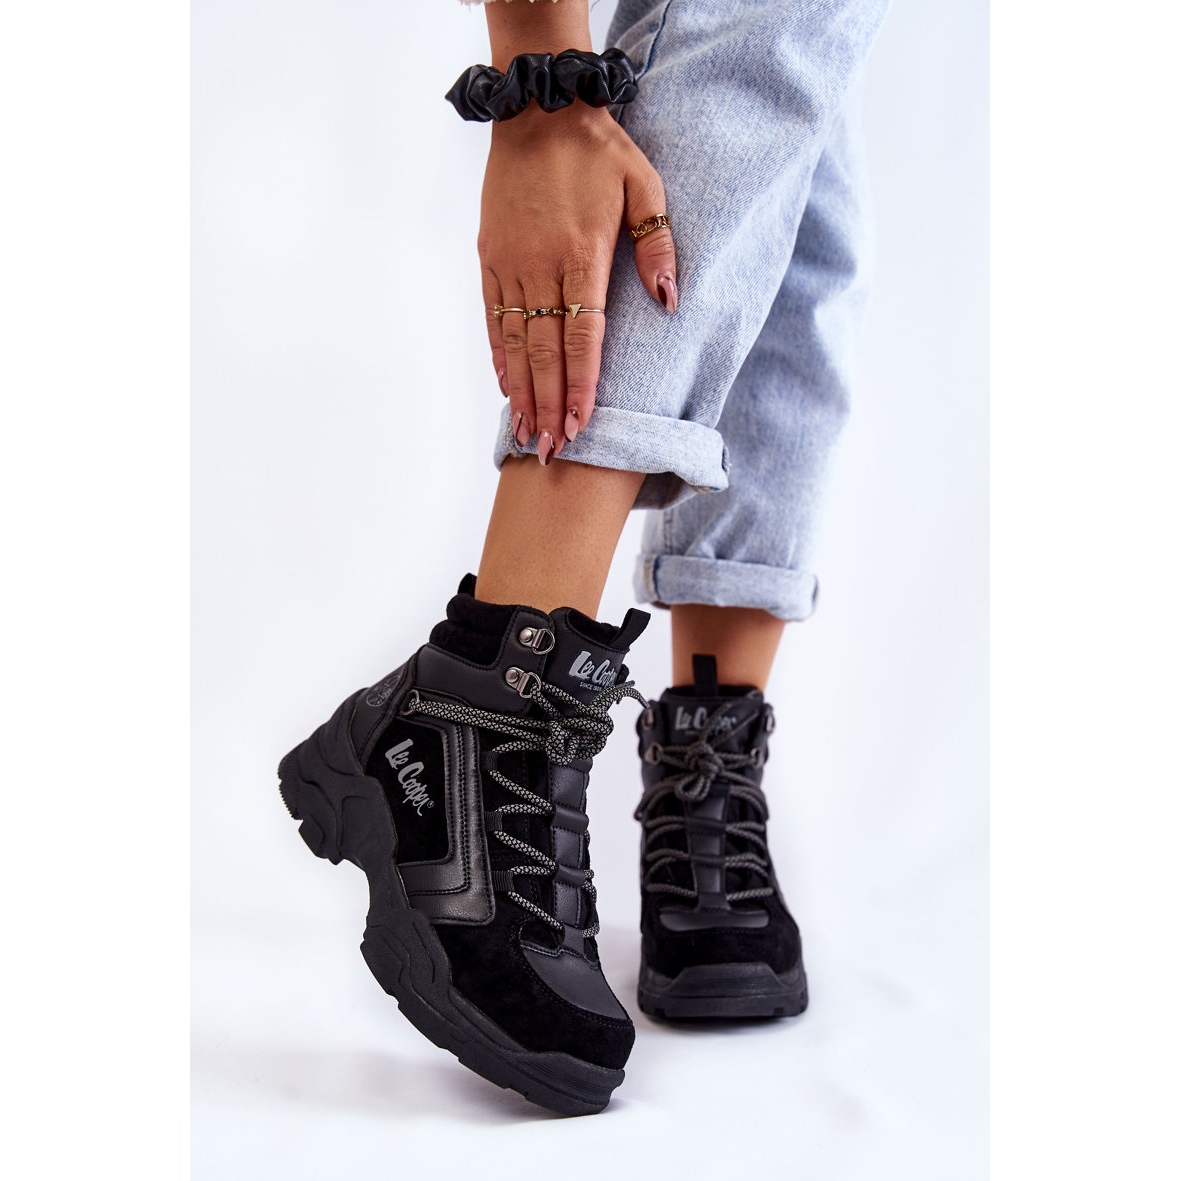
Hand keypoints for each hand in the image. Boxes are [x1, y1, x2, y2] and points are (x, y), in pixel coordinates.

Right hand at [479, 102, 676, 464]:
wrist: (539, 111)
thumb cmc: (600, 152)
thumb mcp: (644, 186)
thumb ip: (658, 244)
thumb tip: (668, 300)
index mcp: (583, 253)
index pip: (582, 335)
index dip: (582, 383)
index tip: (581, 423)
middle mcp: (541, 265)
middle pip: (545, 351)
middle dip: (549, 405)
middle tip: (550, 451)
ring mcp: (511, 264)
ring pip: (515, 341)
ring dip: (521, 392)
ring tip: (525, 433)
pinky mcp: (490, 258)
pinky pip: (492, 317)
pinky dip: (499, 355)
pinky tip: (506, 386)